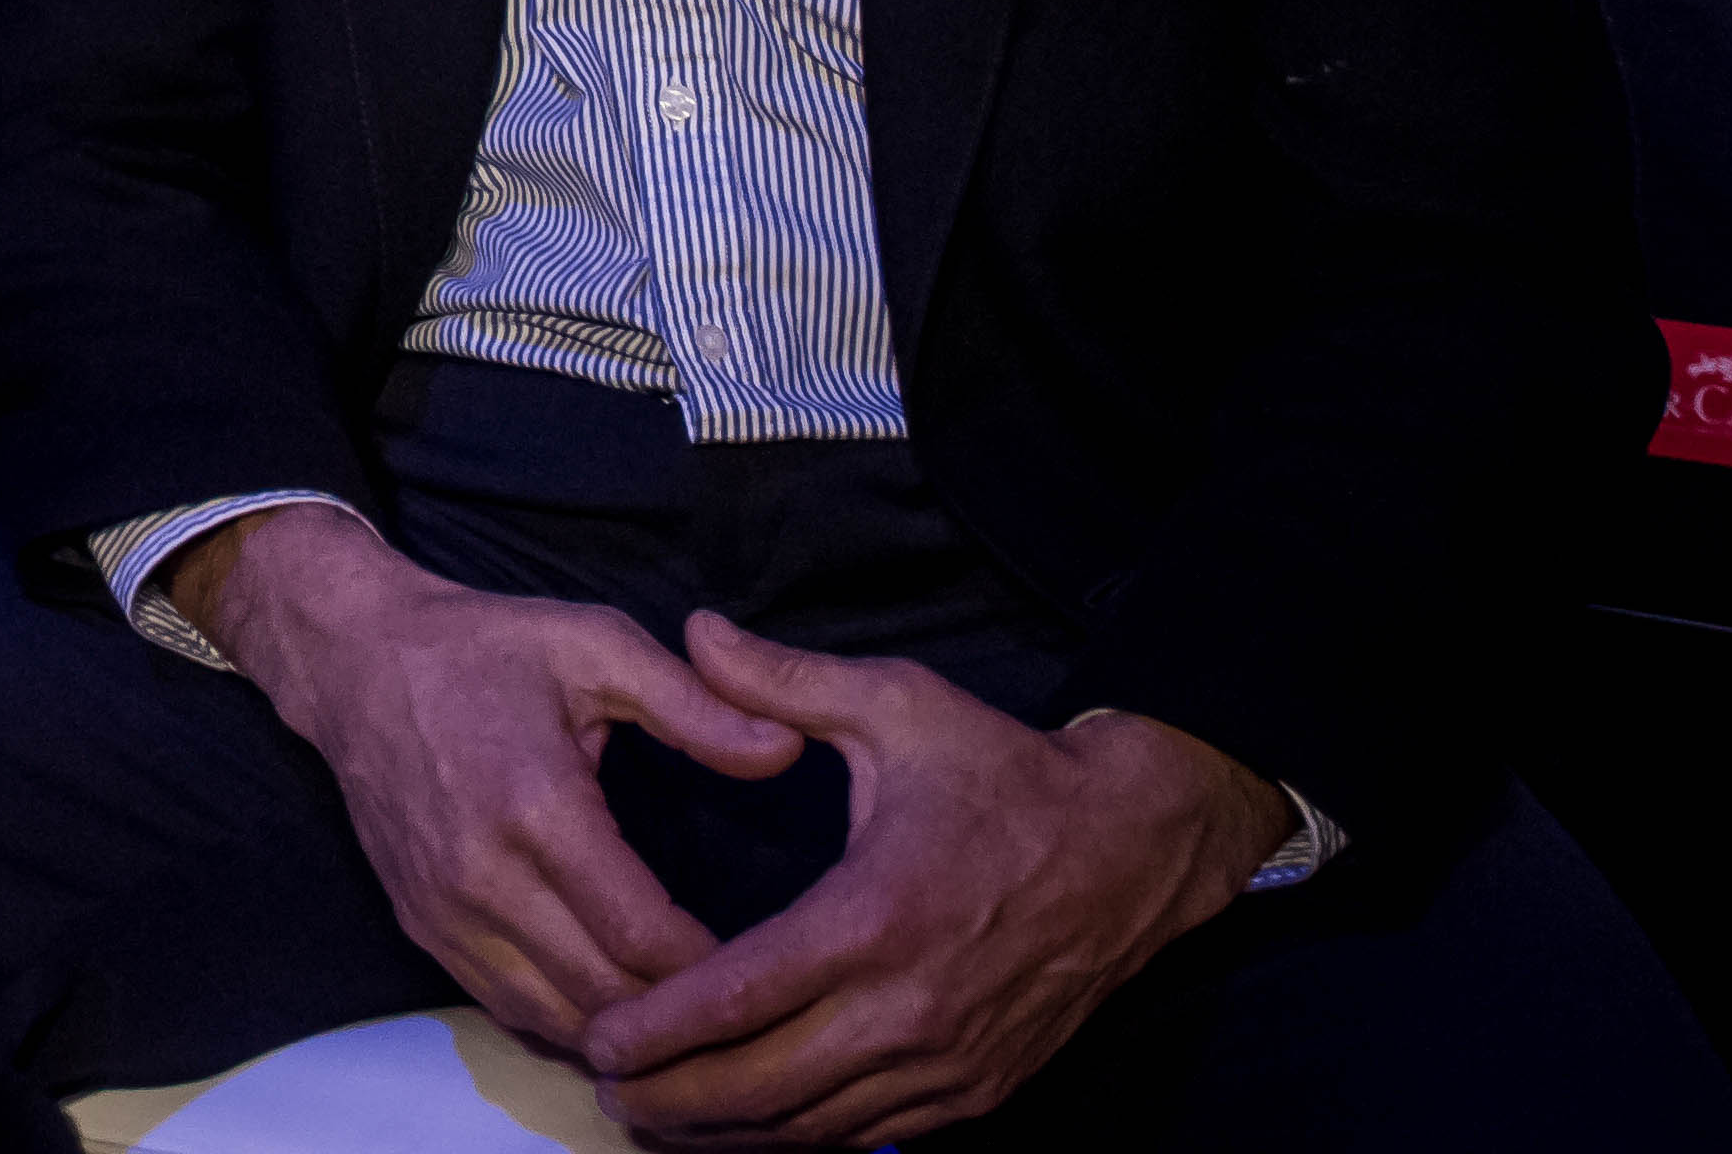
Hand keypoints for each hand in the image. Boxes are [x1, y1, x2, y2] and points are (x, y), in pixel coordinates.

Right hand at [180, 504, 805, 1051]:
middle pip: (605, 996)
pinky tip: (615, 1002)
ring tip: (688, 1012)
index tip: (769, 962)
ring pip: (555, 1019)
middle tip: (743, 1000)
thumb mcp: (597, 645)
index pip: (643, 937)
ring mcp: (444, 911)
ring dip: (625, 1028)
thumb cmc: (487, 648)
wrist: (355, 660)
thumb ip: (695, 706)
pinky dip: (568, 1020)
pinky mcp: (420, 927)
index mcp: (536, 805)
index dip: (715, 968)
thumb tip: (787, 751)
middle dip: (680, 1012)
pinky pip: (507, 1008)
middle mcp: (482, 875)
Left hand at [572, 617, 1280, 1142]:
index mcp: (875, 915)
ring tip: (653, 1118)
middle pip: (763, 1086)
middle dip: (671, 1100)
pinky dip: (800, 1141)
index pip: (740, 997)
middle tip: (604, 1088)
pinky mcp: (978, 1090)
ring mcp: (948, 1062)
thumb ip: (785, 680)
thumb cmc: (1005, 775)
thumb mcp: (898, 704)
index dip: (657, 1030)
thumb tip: (694, 629)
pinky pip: (871, 1139)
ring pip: (813, 1129)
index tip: (596, 1038)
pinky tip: (748, 1129)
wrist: (1134, 849)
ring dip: (727, 1134)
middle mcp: (909, 1006)